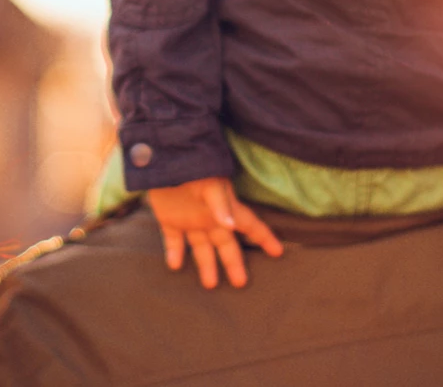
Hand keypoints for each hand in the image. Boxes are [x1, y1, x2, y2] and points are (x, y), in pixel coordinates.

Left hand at [146, 177, 282, 288]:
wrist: (164, 158)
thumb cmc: (194, 168)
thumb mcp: (210, 185)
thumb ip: (220, 205)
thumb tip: (230, 225)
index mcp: (225, 208)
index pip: (249, 225)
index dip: (264, 238)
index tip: (278, 252)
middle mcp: (210, 218)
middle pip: (226, 244)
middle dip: (234, 263)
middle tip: (241, 283)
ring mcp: (190, 219)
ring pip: (201, 248)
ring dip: (205, 265)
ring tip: (210, 284)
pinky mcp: (169, 219)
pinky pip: (173, 240)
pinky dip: (174, 253)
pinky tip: (175, 265)